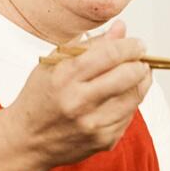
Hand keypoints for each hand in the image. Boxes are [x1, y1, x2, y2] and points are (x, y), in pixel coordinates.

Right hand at [4, 21, 152, 169]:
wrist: (28, 141)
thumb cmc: (39, 98)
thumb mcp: (54, 64)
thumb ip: (90, 45)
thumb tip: (121, 29)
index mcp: (64, 77)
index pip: (109, 54)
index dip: (130, 46)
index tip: (137, 44)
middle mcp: (79, 101)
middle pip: (128, 75)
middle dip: (140, 63)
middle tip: (140, 59)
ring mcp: (93, 123)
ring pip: (135, 96)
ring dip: (141, 82)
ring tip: (136, 74)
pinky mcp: (104, 140)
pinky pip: (130, 115)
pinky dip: (130, 102)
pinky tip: (121, 96)